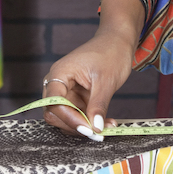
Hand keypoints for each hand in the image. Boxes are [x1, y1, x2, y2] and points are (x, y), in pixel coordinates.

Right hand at [43, 0, 144, 138]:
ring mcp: (66, 91)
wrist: (118, 41)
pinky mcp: (76, 97)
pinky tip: (105, 122)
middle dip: (75, 125)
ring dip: (83, 125)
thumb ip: (98, 105)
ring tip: (106, 127)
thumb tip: (95, 127)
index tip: (88, 129)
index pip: (54, 103)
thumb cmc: (111, 52)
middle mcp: (58, 83)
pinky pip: (77, 115)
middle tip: (97, 132)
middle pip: (55, 114)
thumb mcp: (106, 80)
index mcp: (59, 74)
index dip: (69, 119)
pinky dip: (89, 121)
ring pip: (66, 118)